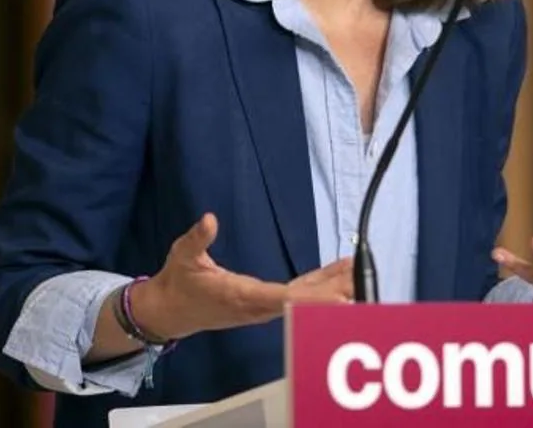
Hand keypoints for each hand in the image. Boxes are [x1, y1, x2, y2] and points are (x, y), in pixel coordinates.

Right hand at [132, 213, 352, 339]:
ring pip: (305, 299)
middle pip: (303, 302)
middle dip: (334, 293)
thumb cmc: (178, 283)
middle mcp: (259, 306)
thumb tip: (208, 220)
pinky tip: (339, 275)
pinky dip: (321, 284)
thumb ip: (197, 240)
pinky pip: (299, 293)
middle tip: (362, 281)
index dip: (312, 298)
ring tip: (360, 273)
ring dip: (333, 289)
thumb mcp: (183, 257)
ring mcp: (264, 307)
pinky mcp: (266, 302)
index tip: (338, 296)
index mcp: (242, 296)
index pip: (283, 299)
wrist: (170, 312)